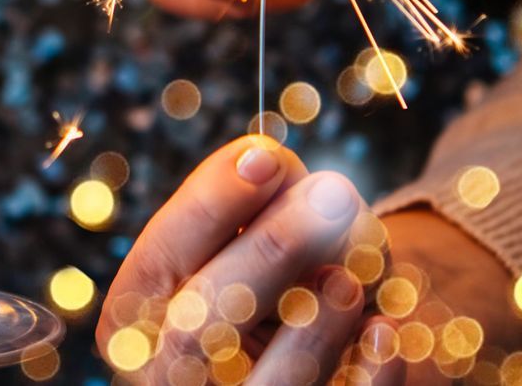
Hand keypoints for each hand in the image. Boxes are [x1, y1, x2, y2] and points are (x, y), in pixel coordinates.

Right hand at [98, 135, 398, 384]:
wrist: (286, 367)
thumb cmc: (248, 289)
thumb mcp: (226, 251)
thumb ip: (237, 211)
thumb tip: (268, 163)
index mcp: (137, 325)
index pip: (157, 263)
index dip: (209, 207)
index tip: (266, 157)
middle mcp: (171, 378)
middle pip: (199, 327)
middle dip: (270, 251)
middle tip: (332, 192)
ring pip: (276, 384)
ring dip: (320, 318)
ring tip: (349, 275)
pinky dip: (372, 373)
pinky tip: (384, 328)